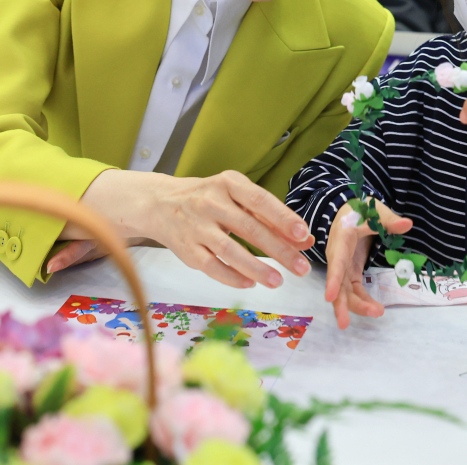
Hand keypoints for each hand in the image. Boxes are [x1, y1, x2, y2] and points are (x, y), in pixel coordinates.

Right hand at [56, 169, 314, 288]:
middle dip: (279, 250)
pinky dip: (232, 276)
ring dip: (256, 268)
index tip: (303, 234)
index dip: (282, 217)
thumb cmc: (210, 200)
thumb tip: (305, 240)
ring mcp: (196, 226)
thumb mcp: (238, 198)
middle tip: (302, 268)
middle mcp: (211, 202)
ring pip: (230, 250)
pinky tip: (250, 283)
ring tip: (278, 281)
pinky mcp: (186, 248)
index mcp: (228, 183)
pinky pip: (212, 266)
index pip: (259, 200)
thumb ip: (270, 218)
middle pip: (249, 228)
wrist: (161, 203)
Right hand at [324, 200, 412, 329]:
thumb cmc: (359, 210)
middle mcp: (338, 256)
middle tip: (345, 324)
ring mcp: (343, 266)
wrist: (350, 211)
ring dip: (357, 305)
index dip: (332, 280)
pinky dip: (362, 300)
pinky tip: (375, 308)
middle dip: (342, 304)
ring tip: (377, 313)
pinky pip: (354, 290)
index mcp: (341, 239)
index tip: (329, 297)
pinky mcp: (350, 272)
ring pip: (344, 291)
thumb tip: (408, 224)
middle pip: (337, 284)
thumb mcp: (374, 210)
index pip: (336, 262)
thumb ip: (389, 219)